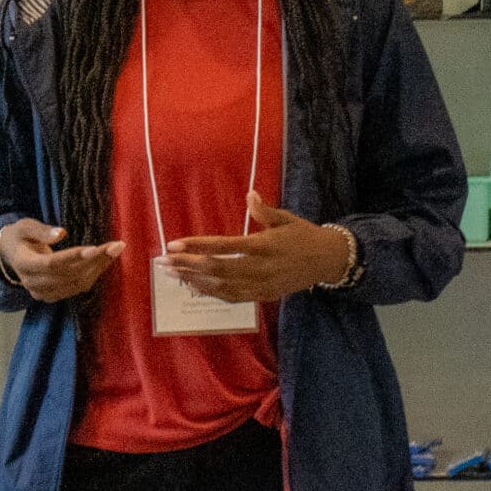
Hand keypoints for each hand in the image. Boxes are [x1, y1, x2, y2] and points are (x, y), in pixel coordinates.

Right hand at [0, 218, 125, 302]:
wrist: (11, 256)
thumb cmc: (19, 237)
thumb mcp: (24, 227)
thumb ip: (41, 231)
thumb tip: (61, 233)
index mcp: (23, 264)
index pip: (51, 264)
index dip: (73, 257)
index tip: (95, 248)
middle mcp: (33, 283)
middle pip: (69, 274)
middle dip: (95, 260)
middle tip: (116, 245)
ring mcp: (43, 293)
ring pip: (76, 283)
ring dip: (98, 268)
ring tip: (115, 250)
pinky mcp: (52, 296)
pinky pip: (77, 288)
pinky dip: (93, 275)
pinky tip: (105, 261)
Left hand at [162, 191, 352, 302]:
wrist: (329, 261)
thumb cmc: (304, 236)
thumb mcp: (286, 219)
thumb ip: (264, 211)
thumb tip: (250, 194)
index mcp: (263, 245)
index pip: (223, 246)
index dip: (196, 246)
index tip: (172, 244)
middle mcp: (260, 267)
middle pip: (216, 268)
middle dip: (186, 265)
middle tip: (162, 262)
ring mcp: (261, 284)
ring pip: (221, 286)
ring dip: (193, 280)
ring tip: (170, 274)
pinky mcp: (263, 295)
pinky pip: (232, 297)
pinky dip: (211, 292)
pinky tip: (194, 286)